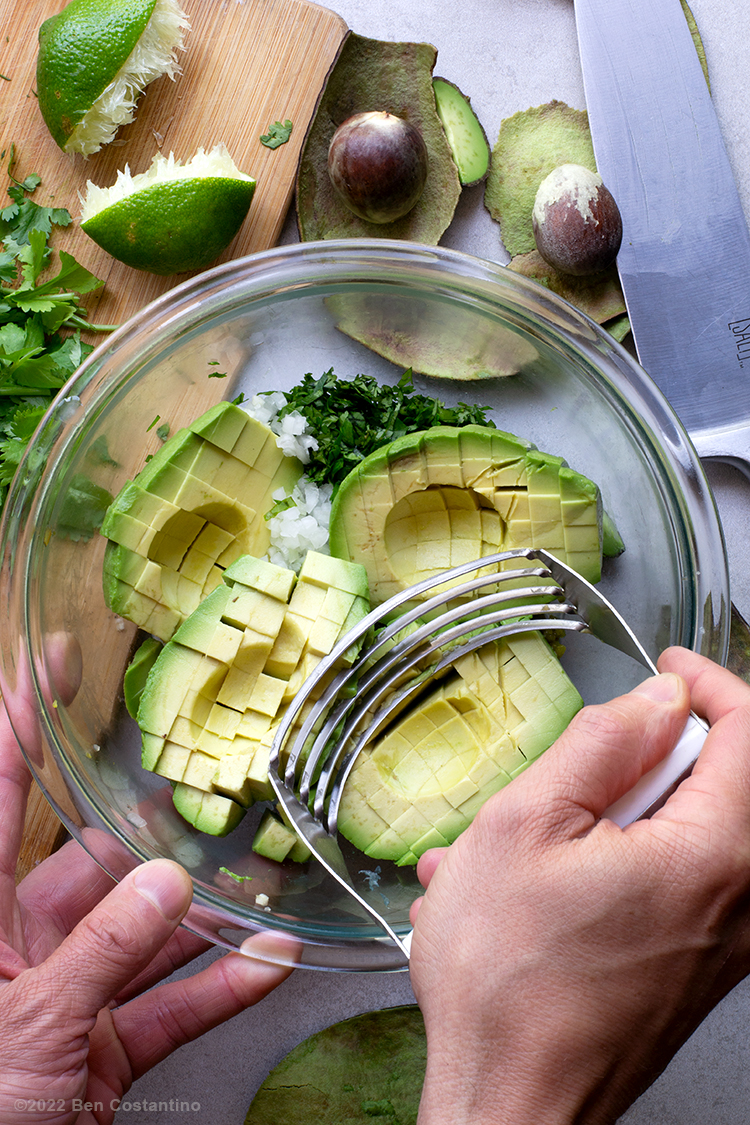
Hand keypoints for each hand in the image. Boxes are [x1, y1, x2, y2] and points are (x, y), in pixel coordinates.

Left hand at [0, 636, 294, 1124]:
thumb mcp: (27, 1029)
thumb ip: (100, 952)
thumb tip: (167, 884)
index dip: (16, 727)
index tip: (48, 665)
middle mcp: (18, 953)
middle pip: (87, 869)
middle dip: (146, 840)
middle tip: (197, 796)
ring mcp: (63, 999)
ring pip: (140, 938)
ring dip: (201, 920)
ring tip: (256, 884)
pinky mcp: (98, 1050)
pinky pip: (166, 1006)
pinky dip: (218, 987)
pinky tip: (265, 962)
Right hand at [409, 648, 749, 1124]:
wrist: (510, 1106)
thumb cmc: (507, 981)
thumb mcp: (526, 825)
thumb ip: (600, 745)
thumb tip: (653, 702)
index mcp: (715, 857)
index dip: (710, 685)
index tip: (670, 672)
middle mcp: (740, 903)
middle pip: (721, 782)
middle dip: (645, 758)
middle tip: (580, 769)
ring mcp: (722, 944)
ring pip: (687, 832)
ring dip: (613, 814)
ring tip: (533, 837)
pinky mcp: (695, 970)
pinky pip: (671, 884)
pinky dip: (613, 863)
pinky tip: (540, 884)